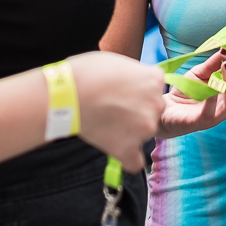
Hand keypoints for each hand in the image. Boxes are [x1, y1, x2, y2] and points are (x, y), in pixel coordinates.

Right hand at [68, 52, 164, 172]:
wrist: (68, 93)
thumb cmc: (88, 73)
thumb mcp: (120, 63)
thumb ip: (135, 75)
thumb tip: (134, 84)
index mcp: (155, 80)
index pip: (155, 89)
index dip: (138, 92)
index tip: (122, 93)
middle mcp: (157, 104)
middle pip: (153, 112)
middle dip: (137, 112)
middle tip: (113, 109)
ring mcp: (145, 127)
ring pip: (144, 134)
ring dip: (129, 132)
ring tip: (104, 123)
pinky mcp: (128, 148)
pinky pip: (135, 162)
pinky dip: (126, 158)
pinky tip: (115, 149)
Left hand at [159, 39, 225, 138]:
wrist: (163, 110)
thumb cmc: (184, 92)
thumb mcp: (199, 73)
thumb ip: (212, 63)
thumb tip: (224, 47)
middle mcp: (225, 104)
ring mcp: (214, 116)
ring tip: (224, 66)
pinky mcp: (199, 122)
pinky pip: (210, 112)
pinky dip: (213, 97)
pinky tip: (211, 84)